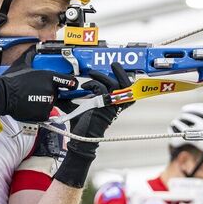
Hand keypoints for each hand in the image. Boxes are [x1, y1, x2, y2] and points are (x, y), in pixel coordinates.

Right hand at [0, 48, 77, 121]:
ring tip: (31, 98)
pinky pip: (46, 113)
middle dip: (53, 93)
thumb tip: (35, 46)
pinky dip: (40, 111)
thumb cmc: (11, 80)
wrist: (2, 96)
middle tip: (40, 92)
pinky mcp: (43, 114)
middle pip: (59, 93)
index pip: (69, 81)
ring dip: (45, 102)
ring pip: (52, 103)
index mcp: (49, 78)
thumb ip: (32, 54)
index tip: (73, 85)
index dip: (72, 84)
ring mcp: (48, 103)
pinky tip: (30, 105)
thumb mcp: (22, 63)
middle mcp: (51, 90)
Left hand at [52, 62, 132, 187]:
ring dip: (100, 76)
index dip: (125, 80)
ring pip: (112, 83)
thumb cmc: (85, 126)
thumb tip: (75, 90)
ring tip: (91, 73)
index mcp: (116, 105)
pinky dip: (90, 84)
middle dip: (121, 72)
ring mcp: (111, 105)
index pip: (128, 90)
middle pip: (126, 84)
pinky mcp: (103, 104)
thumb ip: (87, 98)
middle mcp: (117, 105)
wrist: (82, 138)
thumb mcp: (88, 108)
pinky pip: (99, 88)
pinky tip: (83, 87)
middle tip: (114, 65)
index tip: (117, 71)